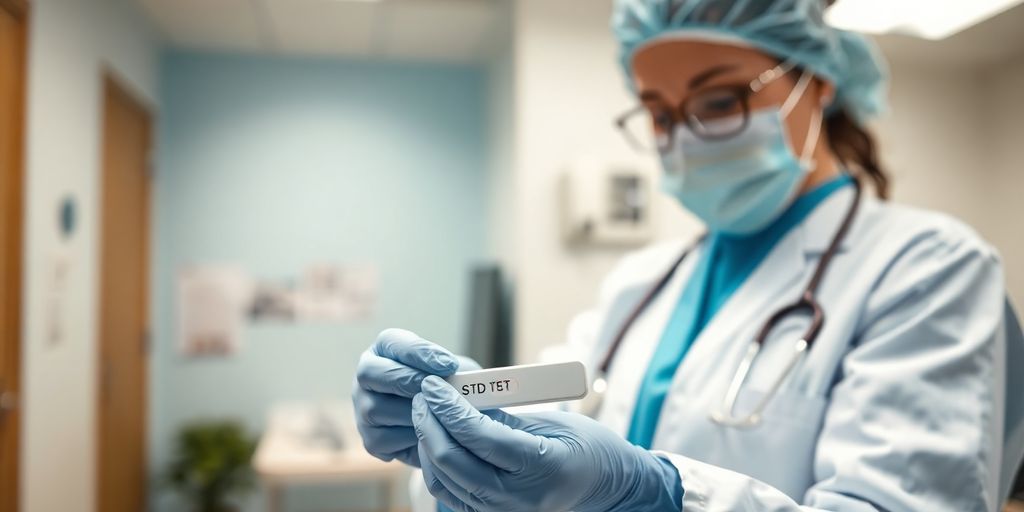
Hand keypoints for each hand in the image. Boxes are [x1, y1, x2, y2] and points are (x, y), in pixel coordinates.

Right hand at [352, 329, 469, 466]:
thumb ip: (454, 371)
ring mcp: (363, 408)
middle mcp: (366, 375)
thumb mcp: (457, 372)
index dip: (419, 352)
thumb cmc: (451, 388)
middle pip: (370, 372)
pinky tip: (433, 434)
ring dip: (412, 412)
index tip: (449, 365)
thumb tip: (456, 378)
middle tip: (439, 390)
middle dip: (408, 380)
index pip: (391, 341)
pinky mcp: (371, 440)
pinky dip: (411, 438)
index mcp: (385, 349)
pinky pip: (384, 438)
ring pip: (375, 408)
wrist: (450, 424)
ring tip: (440, 414)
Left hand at [412, 376, 682, 511]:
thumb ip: (504, 416)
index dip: (450, 408)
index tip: (433, 384)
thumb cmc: (587, 447)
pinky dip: (437, 466)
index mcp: (541, 468)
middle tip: (423, 395)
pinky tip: (435, 440)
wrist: (606, 488)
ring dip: (427, 444)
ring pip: (445, 482)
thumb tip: (460, 399)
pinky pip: (451, 495)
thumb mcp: (552, 423)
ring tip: (426, 413)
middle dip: (430, 424)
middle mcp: (518, 500)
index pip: (479, 436)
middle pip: (453, 461)